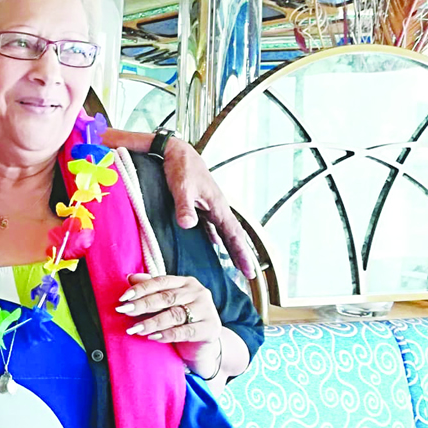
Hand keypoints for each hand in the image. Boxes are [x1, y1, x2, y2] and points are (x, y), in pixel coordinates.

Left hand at [116, 273, 222, 377]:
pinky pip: (186, 331)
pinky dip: (168, 334)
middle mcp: (198, 292)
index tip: (123, 298)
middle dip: (143, 304)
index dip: (141, 288)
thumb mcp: (165, 306)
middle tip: (124, 311)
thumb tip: (130, 277)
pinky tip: (154, 337)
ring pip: (175, 314)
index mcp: (186, 282)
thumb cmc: (180, 322)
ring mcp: (207, 310)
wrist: (201, 347)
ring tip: (135, 329)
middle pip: (167, 297)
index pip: (161, 281)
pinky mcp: (211, 328)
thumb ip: (151, 291)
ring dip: (152, 322)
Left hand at [160, 137, 257, 278]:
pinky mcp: (201, 205)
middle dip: (241, 255)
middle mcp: (218, 208)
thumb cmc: (181, 168)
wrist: (177, 152)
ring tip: (236, 265)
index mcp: (218, 206)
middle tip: (248, 275)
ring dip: (231, 248)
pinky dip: (216, 238)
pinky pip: (212, 226)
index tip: (250, 272)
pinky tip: (214, 245)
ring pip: (224, 232)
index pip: (234, 235)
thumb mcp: (182, 188)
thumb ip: (185, 207)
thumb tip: (188, 225)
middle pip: (233, 236)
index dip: (242, 254)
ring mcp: (211, 207)